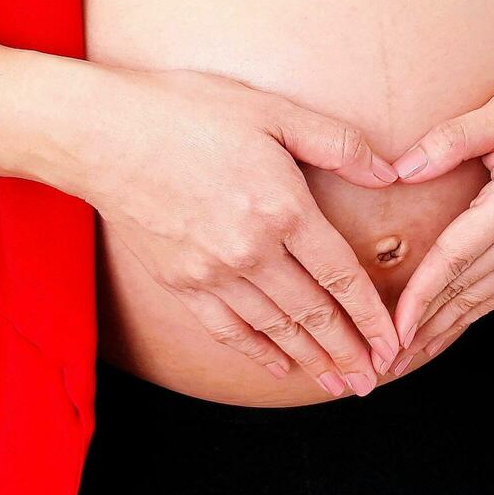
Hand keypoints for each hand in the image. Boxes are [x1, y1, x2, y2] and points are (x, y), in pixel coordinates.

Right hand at [62, 66, 402, 396]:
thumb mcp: (273, 110)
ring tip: (338, 384)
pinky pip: (228, 329)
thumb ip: (337, 143)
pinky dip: (257, 352)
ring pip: (275, 328)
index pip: (342, 276)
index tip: (393, 343)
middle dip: (349, 351)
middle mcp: (252, 250)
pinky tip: (278, 366)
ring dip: (311, 359)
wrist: (101, 134)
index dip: (371, 316)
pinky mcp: (180, 283)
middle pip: (314, 313)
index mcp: (283, 209)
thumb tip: (390, 172)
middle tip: (372, 380)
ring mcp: (213, 272)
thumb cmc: (189, 111)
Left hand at [387, 67, 493, 370]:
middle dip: (424, 326)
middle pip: (469, 289)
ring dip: (444, 330)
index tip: (393, 323)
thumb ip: (452, 138)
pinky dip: (469, 315)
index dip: (423, 293)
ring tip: (406, 358)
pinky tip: (444, 331)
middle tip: (385, 359)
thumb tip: (403, 169)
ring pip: (485, 298)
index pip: (460, 255)